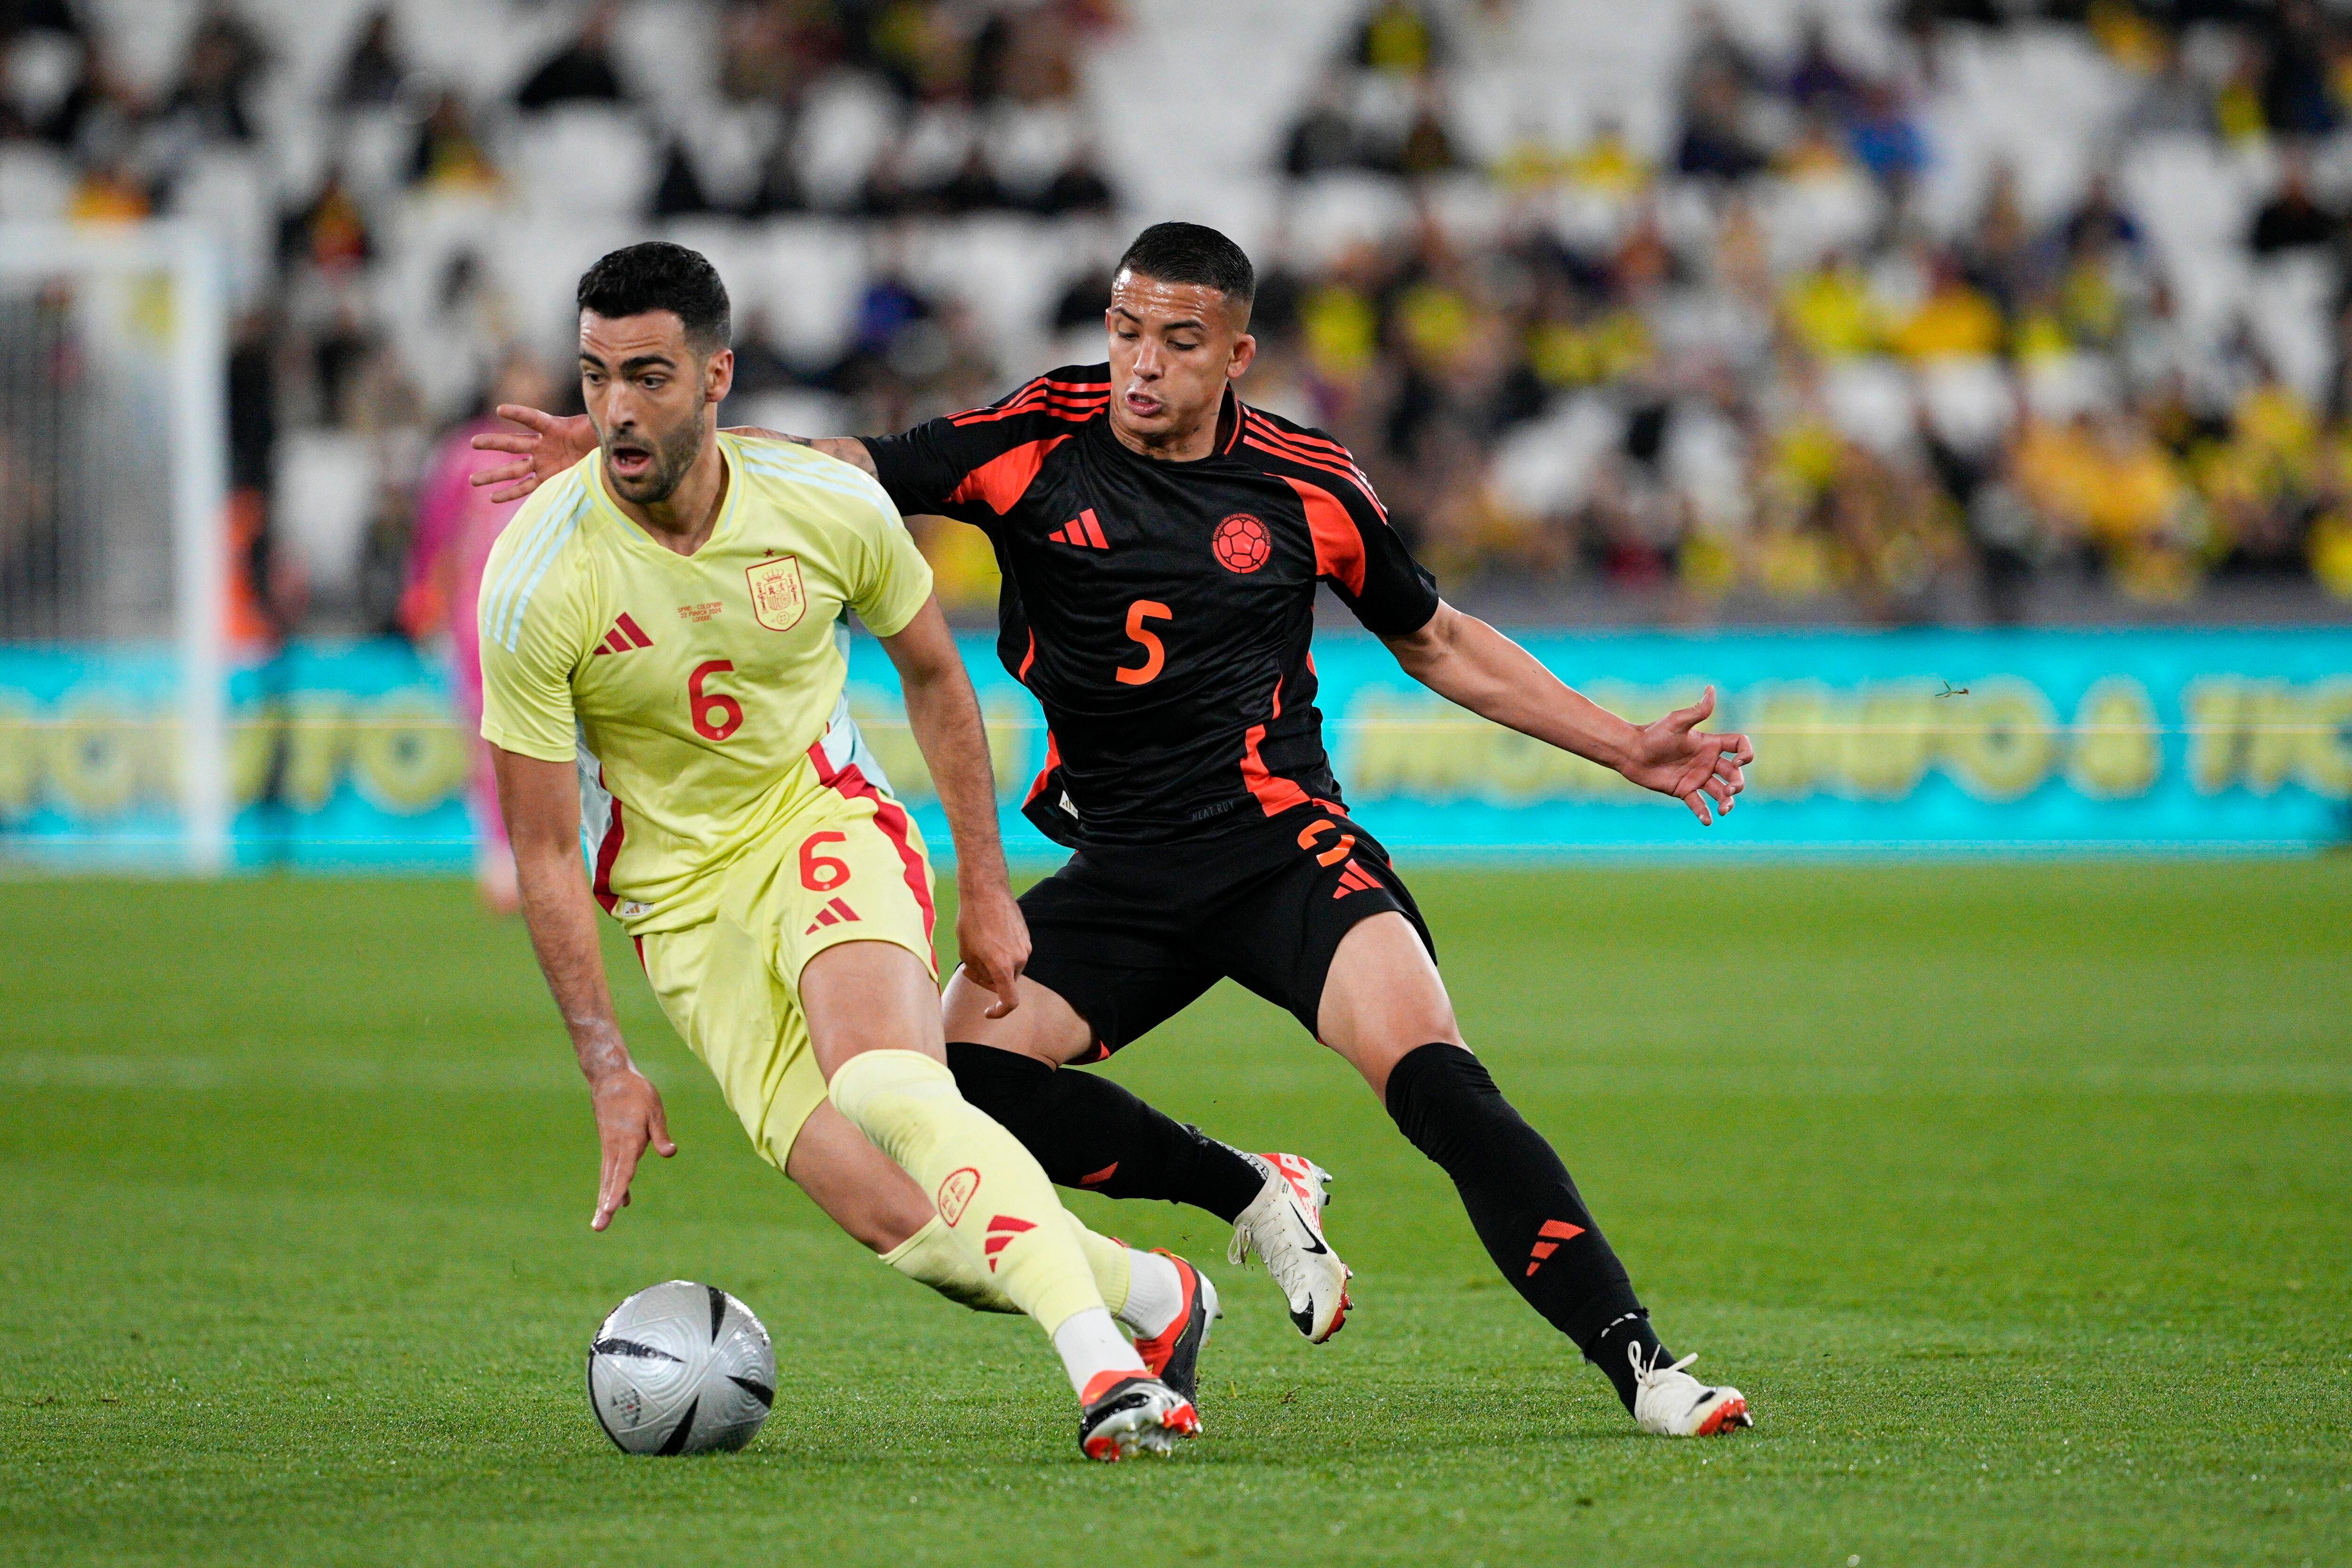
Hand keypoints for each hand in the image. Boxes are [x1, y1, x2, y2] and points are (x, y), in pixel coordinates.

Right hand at [470, 405, 598, 503]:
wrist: (603, 455)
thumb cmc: (599, 437)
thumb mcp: (596, 428)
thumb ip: (592, 424)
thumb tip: (604, 418)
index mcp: (553, 427)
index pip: (533, 418)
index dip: (518, 414)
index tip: (501, 410)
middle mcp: (543, 445)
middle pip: (513, 443)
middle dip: (493, 443)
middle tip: (474, 442)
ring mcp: (543, 462)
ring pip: (514, 469)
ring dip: (494, 475)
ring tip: (473, 480)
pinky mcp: (548, 478)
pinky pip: (526, 487)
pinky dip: (510, 493)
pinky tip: (493, 498)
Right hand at [588, 1065, 674, 1230]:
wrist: (612, 1079)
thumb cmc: (637, 1093)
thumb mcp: (655, 1110)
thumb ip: (660, 1134)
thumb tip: (670, 1153)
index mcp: (628, 1141)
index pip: (624, 1171)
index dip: (619, 1190)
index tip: (613, 1208)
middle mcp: (616, 1148)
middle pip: (610, 1181)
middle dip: (605, 1205)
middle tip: (599, 1227)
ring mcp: (610, 1148)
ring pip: (607, 1179)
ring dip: (604, 1201)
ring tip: (600, 1223)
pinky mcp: (610, 1146)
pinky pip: (610, 1171)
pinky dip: (612, 1187)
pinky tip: (619, 1203)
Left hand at [955, 878, 1031, 1018]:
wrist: (986, 890)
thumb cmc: (972, 920)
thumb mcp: (966, 952)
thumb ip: (978, 972)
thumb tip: (985, 977)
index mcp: (1002, 966)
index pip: (1010, 1001)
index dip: (1000, 1012)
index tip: (989, 1012)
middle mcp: (1019, 959)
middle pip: (1005, 982)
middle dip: (988, 980)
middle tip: (969, 969)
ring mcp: (1025, 947)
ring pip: (1010, 968)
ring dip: (995, 965)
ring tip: (977, 948)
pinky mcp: (1026, 936)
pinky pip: (1014, 954)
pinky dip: (1002, 953)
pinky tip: (988, 937)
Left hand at [1616, 685, 1753, 826]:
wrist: (1631, 752)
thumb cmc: (1653, 734)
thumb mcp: (1677, 722)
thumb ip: (1697, 711)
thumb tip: (1711, 689)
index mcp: (1710, 744)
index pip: (1740, 746)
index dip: (1747, 753)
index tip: (1739, 761)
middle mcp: (1707, 761)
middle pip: (1734, 774)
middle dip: (1737, 784)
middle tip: (1729, 791)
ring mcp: (1697, 777)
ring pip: (1720, 792)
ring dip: (1727, 802)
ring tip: (1723, 810)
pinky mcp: (1684, 791)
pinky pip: (1698, 804)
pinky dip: (1704, 813)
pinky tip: (1707, 821)